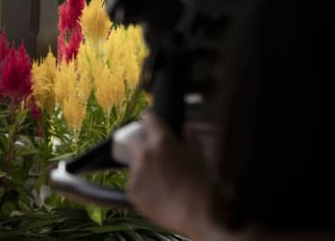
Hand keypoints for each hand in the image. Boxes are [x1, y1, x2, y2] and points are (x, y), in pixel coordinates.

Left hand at [126, 112, 214, 239]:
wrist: (198, 217)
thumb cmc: (203, 186)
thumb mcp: (201, 156)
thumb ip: (190, 136)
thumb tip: (185, 127)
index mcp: (162, 141)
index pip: (149, 117)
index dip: (154, 120)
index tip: (155, 125)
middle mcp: (144, 153)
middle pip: (138, 140)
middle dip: (147, 145)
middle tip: (161, 157)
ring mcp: (136, 173)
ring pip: (135, 162)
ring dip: (144, 165)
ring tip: (162, 178)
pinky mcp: (132, 191)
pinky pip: (135, 181)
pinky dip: (143, 184)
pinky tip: (158, 191)